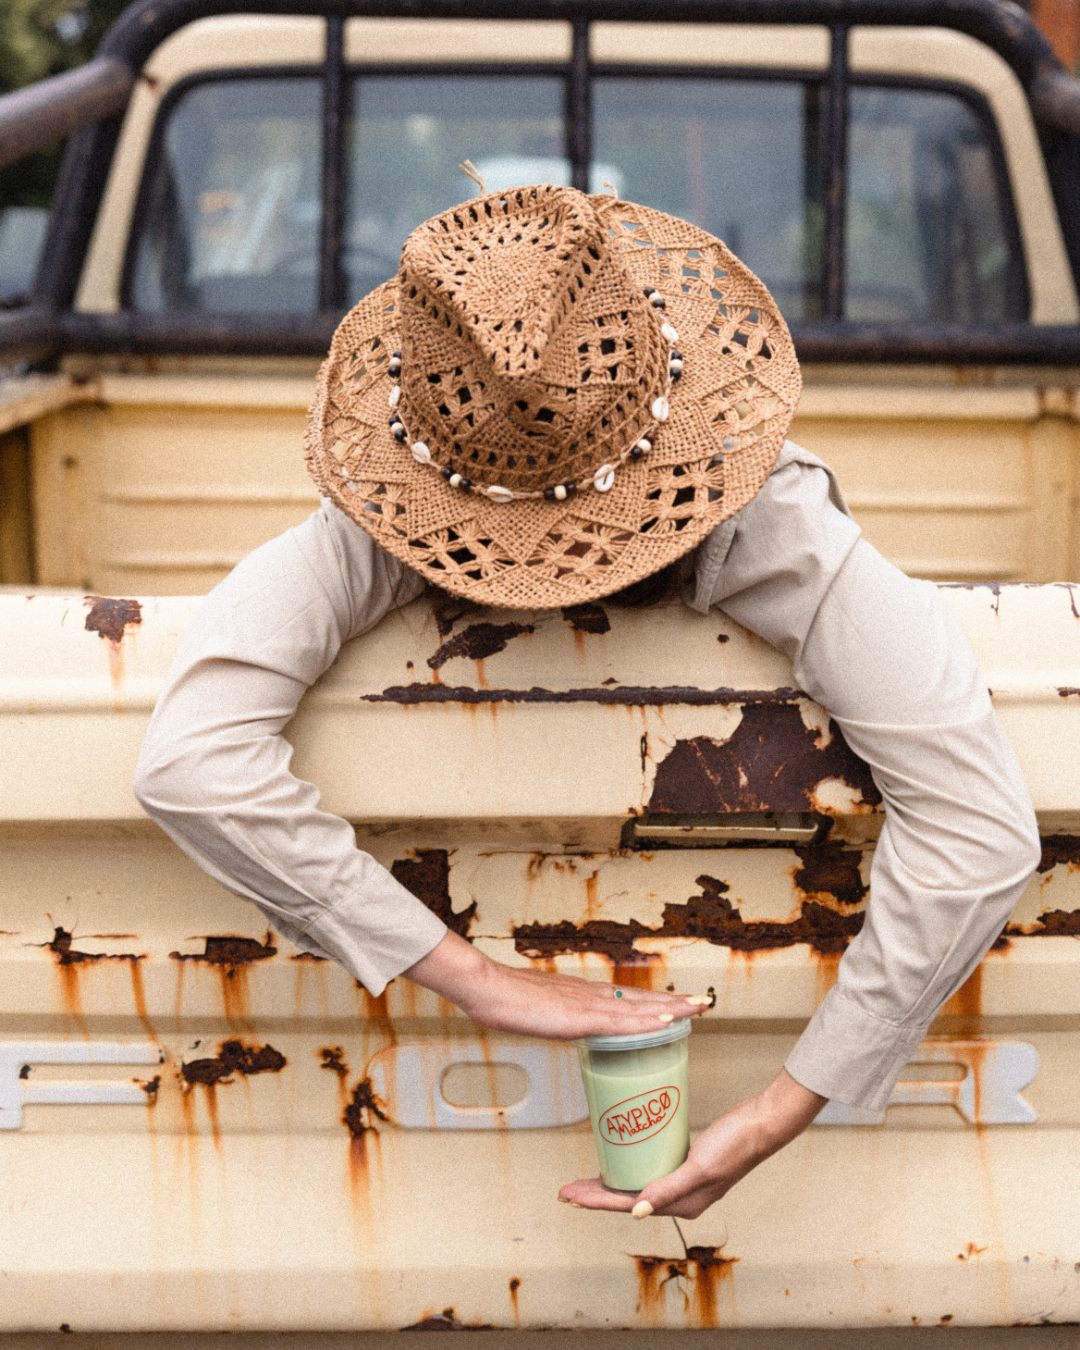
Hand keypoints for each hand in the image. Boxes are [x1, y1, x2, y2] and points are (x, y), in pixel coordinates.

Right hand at [402, 931, 709, 1038]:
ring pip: (637, 1007)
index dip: (657, 1001)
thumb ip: (561, 1017)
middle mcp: (592, 996)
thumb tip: (571, 1026)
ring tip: (696, 1009)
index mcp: (584, 996)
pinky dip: (644, 1022)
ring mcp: (586, 1005)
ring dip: (669, 1008)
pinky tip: (664, 1022)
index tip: (680, 1004)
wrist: (487, 988)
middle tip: (704, 1003)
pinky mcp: (577, 1017)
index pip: (629, 998)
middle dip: (674, 1002)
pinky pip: (619, 1022)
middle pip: (641, 998)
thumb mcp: (541, 1010)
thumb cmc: (506, 1000)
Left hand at [559, 1069, 825, 1217]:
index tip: (570, 1197)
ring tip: (583, 1182)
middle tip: (565, 1191)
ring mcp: (683, 1180)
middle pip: (627, 1197)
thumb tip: (635, 1211)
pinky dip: (629, 1167)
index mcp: (683, 1204)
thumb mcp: (701, 1166)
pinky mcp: (686, 1161)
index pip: (628, 1205)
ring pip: (636, 1184)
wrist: (763, 1122)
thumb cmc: (737, 1144)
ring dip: (608, 1183)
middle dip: (595, 1195)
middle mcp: (681, 1197)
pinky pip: (650, 1169)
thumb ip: (669, 1188)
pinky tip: (618, 1160)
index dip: (596, 1201)